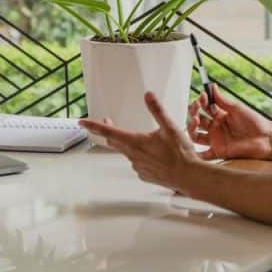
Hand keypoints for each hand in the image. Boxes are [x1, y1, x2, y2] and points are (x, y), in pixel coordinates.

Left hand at [79, 91, 201, 193]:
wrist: (189, 176)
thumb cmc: (180, 153)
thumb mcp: (169, 127)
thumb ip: (157, 110)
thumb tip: (148, 95)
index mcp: (136, 142)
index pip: (109, 132)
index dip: (93, 126)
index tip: (82, 122)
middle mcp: (133, 156)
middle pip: (114, 142)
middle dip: (110, 132)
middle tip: (108, 123)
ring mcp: (138, 167)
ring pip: (127, 153)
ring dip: (129, 145)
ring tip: (145, 141)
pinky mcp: (144, 175)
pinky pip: (138, 163)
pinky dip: (141, 157)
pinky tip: (155, 156)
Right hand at [186, 84, 271, 160]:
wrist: (266, 138)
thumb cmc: (254, 122)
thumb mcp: (237, 108)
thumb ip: (222, 100)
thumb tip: (211, 86)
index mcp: (220, 116)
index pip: (204, 108)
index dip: (201, 101)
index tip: (202, 96)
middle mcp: (215, 128)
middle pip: (197, 120)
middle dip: (194, 112)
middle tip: (196, 107)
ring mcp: (215, 140)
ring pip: (195, 135)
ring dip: (191, 128)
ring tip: (196, 121)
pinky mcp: (218, 152)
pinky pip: (203, 155)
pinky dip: (195, 155)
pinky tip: (189, 148)